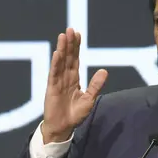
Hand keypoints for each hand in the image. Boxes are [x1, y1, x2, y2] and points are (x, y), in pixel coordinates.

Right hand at [41, 28, 107, 143]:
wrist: (63, 128)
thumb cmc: (75, 115)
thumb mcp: (89, 99)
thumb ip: (96, 85)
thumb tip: (105, 71)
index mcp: (74, 79)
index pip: (76, 60)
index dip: (77, 47)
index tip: (78, 34)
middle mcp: (65, 77)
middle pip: (68, 57)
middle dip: (70, 44)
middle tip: (70, 29)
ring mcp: (58, 81)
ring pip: (61, 62)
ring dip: (62, 49)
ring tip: (63, 36)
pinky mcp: (52, 88)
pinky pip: (54, 73)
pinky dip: (56, 63)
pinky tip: (57, 53)